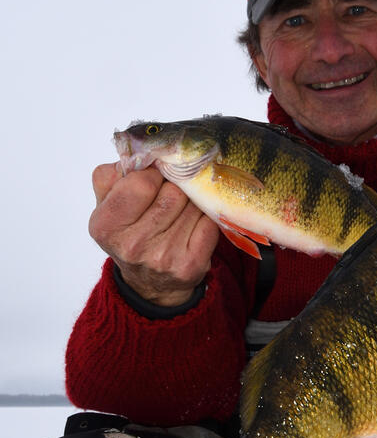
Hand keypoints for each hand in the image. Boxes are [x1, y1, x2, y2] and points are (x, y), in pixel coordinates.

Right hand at [89, 163, 219, 306]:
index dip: (152, 174)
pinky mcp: (190, 265)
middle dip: (175, 187)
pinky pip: (209, 222)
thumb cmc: (129, 232)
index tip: (153, 180)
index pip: (141, 182)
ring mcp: (163, 257)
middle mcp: (132, 245)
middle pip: (173, 192)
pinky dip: (205, 219)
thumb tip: (139, 154)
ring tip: (180, 211)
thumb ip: (112, 174)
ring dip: (191, 201)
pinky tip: (193, 225)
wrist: (150, 283)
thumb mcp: (106, 204)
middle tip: (169, 196)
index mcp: (106, 225)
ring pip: (194, 204)